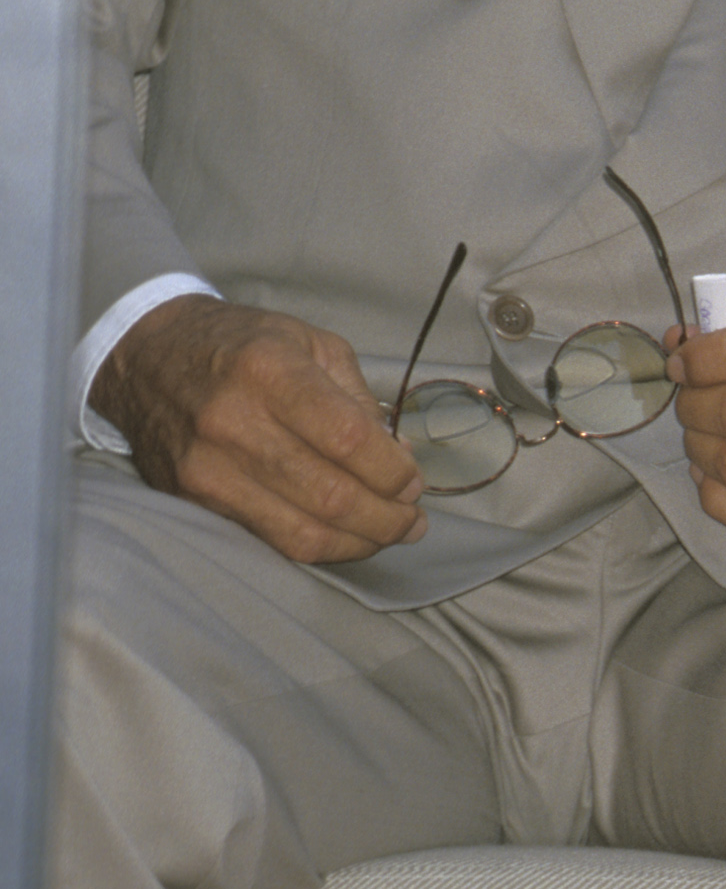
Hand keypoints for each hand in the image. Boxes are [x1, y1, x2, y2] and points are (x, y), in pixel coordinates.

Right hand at [91, 295, 426, 563]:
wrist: (147, 357)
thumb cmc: (243, 345)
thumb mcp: (310, 343)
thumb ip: (359, 399)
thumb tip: (399, 459)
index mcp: (271, 369)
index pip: (349, 440)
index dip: (392, 472)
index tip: (414, 482)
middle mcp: (234, 421)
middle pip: (331, 495)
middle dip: (387, 518)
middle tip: (413, 520)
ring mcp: (208, 467)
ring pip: (302, 532)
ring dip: (360, 542)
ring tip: (389, 534)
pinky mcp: (192, 499)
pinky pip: (269, 539)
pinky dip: (317, 545)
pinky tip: (345, 537)